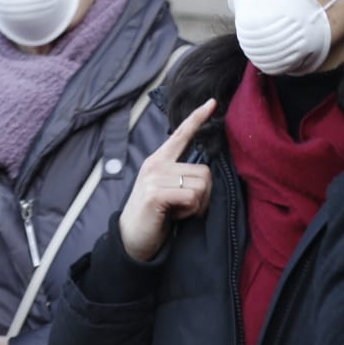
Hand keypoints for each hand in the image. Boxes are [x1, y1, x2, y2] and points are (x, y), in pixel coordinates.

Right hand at [118, 98, 216, 261]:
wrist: (131, 242)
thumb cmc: (155, 216)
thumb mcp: (166, 189)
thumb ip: (181, 174)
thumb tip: (205, 170)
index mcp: (159, 160)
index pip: (181, 135)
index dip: (197, 118)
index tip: (213, 102)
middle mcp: (155, 164)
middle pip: (205, 171)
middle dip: (203, 195)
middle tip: (183, 207)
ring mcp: (154, 178)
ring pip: (201, 185)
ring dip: (196, 205)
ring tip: (176, 211)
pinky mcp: (155, 194)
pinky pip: (192, 198)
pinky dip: (189, 212)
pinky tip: (172, 216)